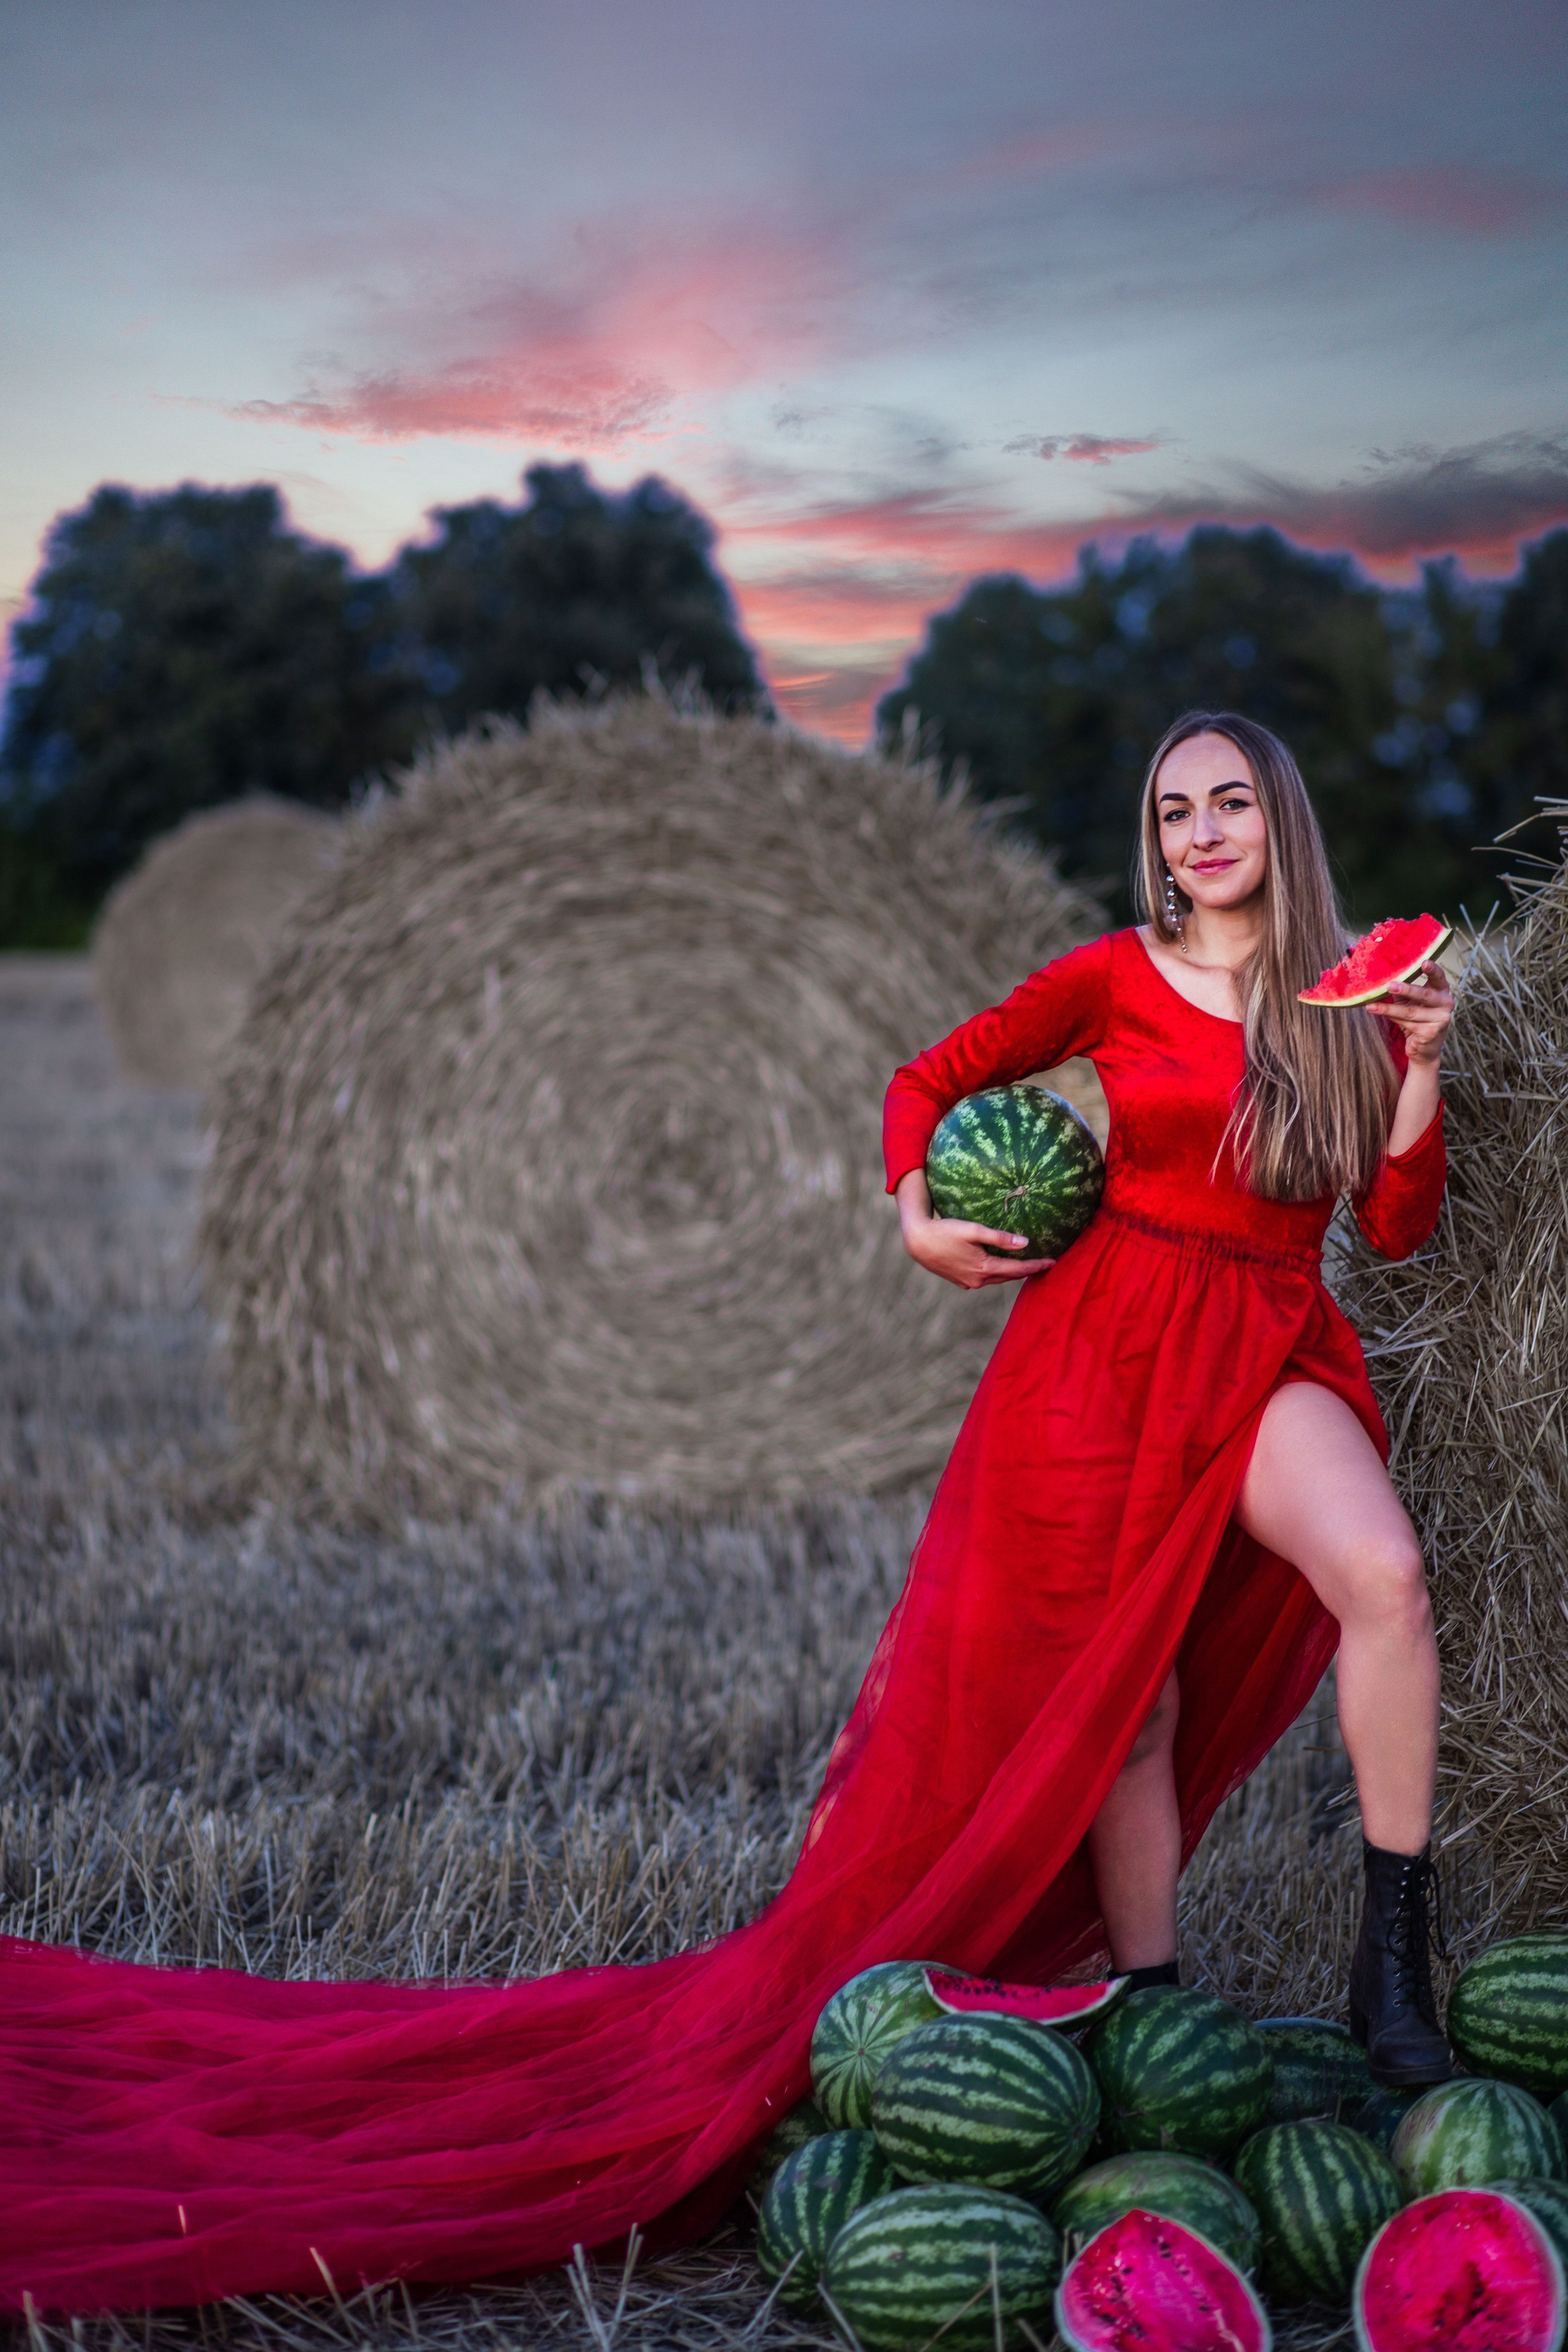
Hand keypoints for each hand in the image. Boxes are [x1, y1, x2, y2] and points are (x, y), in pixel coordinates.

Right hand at [905, 1215, 1056, 1288]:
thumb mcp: (974, 1230)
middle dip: (1028, 1270)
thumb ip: (1000, 1237)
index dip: (1037, 1265)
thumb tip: (1026, 1242)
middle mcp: (978, 1280)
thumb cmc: (945, 1231)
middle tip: (1045, 1264)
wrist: (917, 1242)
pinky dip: (997, 1273)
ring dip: (1012, 1273)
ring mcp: (969, 1283)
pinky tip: (1000, 1267)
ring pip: (997, 1278)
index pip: (1018, 1269)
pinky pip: (985, 1279)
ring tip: (1027, 1266)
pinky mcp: (961, 1281)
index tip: (1054, 1262)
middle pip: (1010, 1276)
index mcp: (984, 1268)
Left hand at [1378, 961, 1452, 1065]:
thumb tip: (1385, 979)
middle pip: (1425, 994)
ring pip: (1411, 1011)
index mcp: (1442, 992)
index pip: (1439, 978)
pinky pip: (1407, 1023)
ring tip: (1371, 1006)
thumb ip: (1403, 991)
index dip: (1433, 970)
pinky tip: (1380, 1014)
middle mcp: (1446, 1004)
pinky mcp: (1431, 1032)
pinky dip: (1392, 1018)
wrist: (1424, 1049)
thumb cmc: (1417, 1020)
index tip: (1424, 963)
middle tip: (1389, 986)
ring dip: (1388, 1009)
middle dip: (1406, 990)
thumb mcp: (1410, 1002)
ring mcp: (1441, 1019)